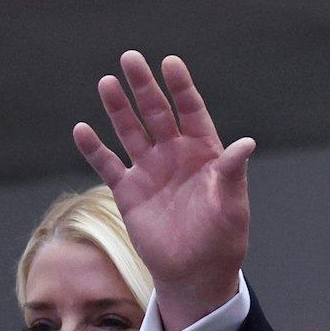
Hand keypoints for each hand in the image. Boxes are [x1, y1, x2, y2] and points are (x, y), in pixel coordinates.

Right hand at [74, 51, 253, 330]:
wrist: (196, 273)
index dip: (181, 87)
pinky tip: (82, 129)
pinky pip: (108, 165)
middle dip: (144, 87)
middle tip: (130, 58)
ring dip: (118, 109)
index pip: (191, 111)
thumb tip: (247, 143)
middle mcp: (175, 155)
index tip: (170, 62)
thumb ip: (233, 173)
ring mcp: (150, 171)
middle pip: (156, 113)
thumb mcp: (232, 206)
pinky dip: (95, 149)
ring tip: (107, 83)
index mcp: (205, 152)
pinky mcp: (128, 192)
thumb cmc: (222, 239)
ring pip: (130, 131)